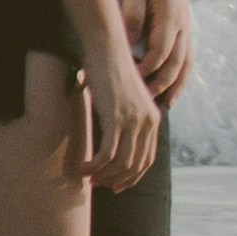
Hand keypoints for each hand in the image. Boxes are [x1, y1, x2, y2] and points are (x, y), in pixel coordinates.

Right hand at [82, 34, 164, 194]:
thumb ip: (126, 117)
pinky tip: (82, 168)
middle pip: (135, 165)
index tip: (116, 186)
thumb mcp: (124, 98)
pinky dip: (95, 166)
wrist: (107, 49)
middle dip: (116, 180)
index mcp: (153, 118)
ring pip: (121, 163)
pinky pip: (108, 154)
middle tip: (98, 185)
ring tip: (87, 177)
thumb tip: (115, 135)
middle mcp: (148, 122)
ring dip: (103, 175)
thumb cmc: (110, 70)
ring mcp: (134, 121)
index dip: (132, 176)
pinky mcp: (118, 119)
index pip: (147, 159)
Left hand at [120, 0, 196, 101]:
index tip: (131, 80)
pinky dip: (182, 77)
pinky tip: (173, 90)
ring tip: (166, 105)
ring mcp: (187, 31)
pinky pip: (187, 60)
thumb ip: (131, 16)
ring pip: (186, 65)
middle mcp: (183, 28)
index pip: (160, 51)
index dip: (146, 68)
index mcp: (170, 18)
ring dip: (176, 86)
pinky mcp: (185, 32)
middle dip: (161, 84)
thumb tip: (127, 44)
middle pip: (175, 63)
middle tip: (145, 102)